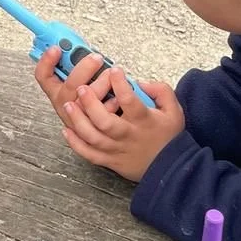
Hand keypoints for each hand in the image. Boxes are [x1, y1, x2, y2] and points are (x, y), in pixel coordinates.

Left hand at [37, 58, 184, 181]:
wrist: (171, 169)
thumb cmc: (169, 137)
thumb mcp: (174, 111)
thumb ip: (161, 91)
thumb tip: (141, 82)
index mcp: (144, 121)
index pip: (130, 101)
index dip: (121, 85)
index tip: (114, 70)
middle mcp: (127, 135)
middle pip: (105, 122)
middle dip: (91, 104)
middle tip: (81, 87)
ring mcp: (116, 149)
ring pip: (93, 138)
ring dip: (78, 121)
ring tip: (68, 105)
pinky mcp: (109, 160)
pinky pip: (89, 154)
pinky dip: (75, 144)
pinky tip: (66, 130)